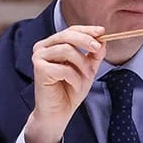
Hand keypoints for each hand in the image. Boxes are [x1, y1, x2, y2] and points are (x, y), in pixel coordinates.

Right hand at [25, 25, 105, 142]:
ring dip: (82, 65)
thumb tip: (102, 39)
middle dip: (86, 40)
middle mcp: (43, 47)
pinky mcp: (39, 69)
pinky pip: (64, 68)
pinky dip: (74, 78)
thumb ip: (94, 55)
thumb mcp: (88, 69)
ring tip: (86, 77)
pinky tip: (74, 86)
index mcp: (53, 44)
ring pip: (67, 50)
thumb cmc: (70, 90)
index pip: (71, 30)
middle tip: (98, 48)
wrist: (59, 112)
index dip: (87, 30)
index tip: (102, 32)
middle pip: (67, 35)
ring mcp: (39, 57)